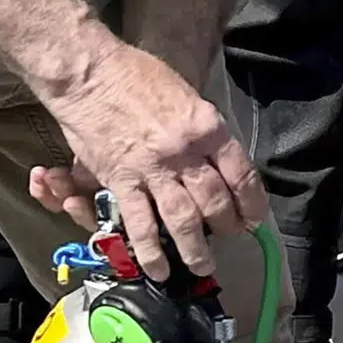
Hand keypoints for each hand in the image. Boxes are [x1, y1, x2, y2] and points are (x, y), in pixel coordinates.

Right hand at [38, 39, 266, 279]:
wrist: (88, 73)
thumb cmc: (136, 75)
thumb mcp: (186, 94)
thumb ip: (202, 129)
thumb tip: (217, 156)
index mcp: (206, 127)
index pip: (241, 173)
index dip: (251, 201)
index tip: (254, 217)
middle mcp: (185, 152)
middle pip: (215, 200)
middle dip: (226, 225)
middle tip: (229, 237)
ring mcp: (152, 169)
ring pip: (182, 219)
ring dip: (195, 249)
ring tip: (202, 267)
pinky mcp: (121, 181)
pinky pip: (140, 224)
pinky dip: (150, 250)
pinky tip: (158, 269)